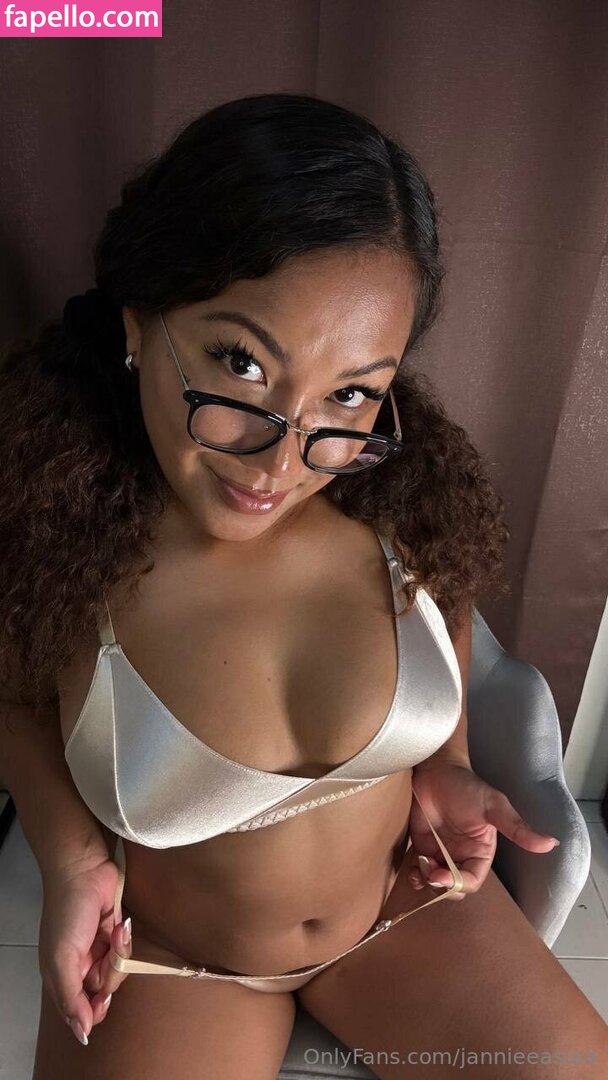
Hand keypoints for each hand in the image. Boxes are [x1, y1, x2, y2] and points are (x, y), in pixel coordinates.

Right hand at [38, 851, 132, 1044]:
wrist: (84, 869)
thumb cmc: (67, 913)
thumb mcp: (62, 959)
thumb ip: (71, 998)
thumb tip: (81, 1034)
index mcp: (60, 975)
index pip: (79, 1010)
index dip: (93, 1010)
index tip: (102, 999)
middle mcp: (79, 965)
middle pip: (103, 991)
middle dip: (111, 975)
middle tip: (109, 957)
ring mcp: (97, 948)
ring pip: (118, 971)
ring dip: (119, 952)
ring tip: (115, 932)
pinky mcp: (114, 932)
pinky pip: (126, 949)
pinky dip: (125, 938)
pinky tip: (119, 924)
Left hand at [408, 760, 560, 898]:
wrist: (435, 769)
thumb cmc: (467, 786)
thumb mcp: (494, 806)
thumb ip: (517, 828)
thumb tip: (552, 843)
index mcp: (480, 851)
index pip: (472, 880)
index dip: (459, 884)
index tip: (443, 876)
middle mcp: (461, 856)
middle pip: (452, 887)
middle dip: (441, 885)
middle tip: (429, 870)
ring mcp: (440, 853)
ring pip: (434, 882)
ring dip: (425, 881)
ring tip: (419, 865)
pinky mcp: (422, 847)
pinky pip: (418, 871)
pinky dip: (414, 875)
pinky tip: (411, 869)